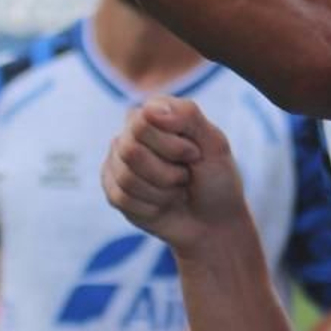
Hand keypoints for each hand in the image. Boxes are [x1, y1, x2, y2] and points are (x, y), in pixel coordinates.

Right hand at [101, 99, 245, 258]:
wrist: (214, 221)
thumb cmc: (216, 178)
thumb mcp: (215, 143)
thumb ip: (187, 116)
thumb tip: (148, 109)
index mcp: (155, 113)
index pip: (142, 122)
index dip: (172, 146)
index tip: (195, 154)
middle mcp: (131, 133)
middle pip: (130, 151)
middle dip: (167, 173)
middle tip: (185, 176)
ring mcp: (118, 161)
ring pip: (126, 178)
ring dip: (162, 192)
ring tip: (176, 190)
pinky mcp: (113, 189)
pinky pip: (121, 199)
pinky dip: (151, 207)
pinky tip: (163, 204)